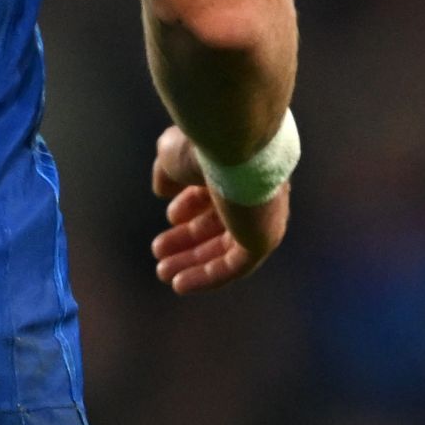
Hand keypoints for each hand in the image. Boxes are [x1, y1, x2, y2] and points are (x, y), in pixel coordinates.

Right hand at [150, 124, 287, 292]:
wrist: (235, 139)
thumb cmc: (204, 142)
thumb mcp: (174, 154)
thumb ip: (168, 173)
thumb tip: (163, 189)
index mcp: (239, 165)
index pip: (217, 192)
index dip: (191, 206)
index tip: (170, 216)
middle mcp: (255, 190)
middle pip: (220, 223)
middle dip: (189, 240)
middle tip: (159, 252)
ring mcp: (262, 216)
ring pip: (226, 248)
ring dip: (193, 262)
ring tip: (163, 273)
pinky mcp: (264, 238)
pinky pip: (234, 266)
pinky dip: (207, 277)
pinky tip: (180, 285)